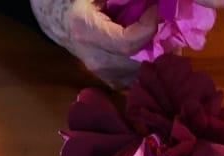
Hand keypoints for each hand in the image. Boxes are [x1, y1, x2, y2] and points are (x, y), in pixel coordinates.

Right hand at [31, 0, 158, 87]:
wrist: (64, 24)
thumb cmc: (80, 4)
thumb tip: (147, 0)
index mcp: (86, 31)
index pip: (125, 42)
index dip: (146, 28)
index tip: (154, 9)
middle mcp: (95, 58)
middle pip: (137, 58)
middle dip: (155, 39)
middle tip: (160, 20)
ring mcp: (103, 73)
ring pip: (141, 68)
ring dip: (154, 50)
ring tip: (153, 31)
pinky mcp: (111, 81)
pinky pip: (138, 74)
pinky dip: (148, 61)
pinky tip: (147, 46)